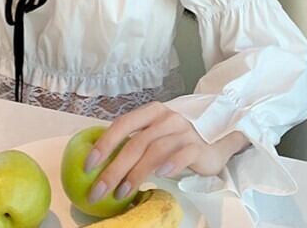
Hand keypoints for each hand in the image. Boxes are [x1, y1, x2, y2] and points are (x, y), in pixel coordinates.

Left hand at [84, 101, 248, 204]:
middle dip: (114, 168)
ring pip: (154, 151)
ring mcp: (183, 131)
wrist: (218, 136)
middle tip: (98, 190)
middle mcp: (166, 118)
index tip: (88, 165)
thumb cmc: (179, 138)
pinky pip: (183, 154)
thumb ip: (136, 141)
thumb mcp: (156, 134)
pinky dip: (171, 164)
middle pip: (135, 143)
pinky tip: (160, 176)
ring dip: (136, 174)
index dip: (104, 144)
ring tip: (122, 193)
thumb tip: (103, 162)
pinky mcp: (199, 146)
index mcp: (151, 112)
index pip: (122, 124)